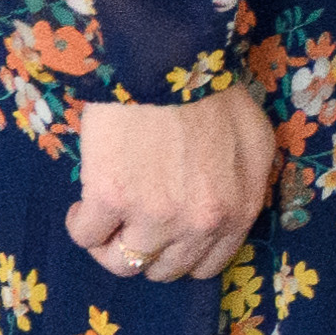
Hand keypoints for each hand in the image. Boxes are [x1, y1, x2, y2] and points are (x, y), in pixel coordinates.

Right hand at [66, 81, 273, 281]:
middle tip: (130, 223)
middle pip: (162, 270)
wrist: (168, 64)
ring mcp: (155, 216)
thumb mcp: (255, 144)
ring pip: (120, 263)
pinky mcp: (111, 200)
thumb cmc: (212, 95)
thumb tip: (226, 216)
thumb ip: (246, 188)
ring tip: (104, 216)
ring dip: (108, 244)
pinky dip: (80, 224)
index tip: (163, 236)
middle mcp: (199, 223)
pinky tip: (84, 203)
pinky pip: (85, 236)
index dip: (179, 254)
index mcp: (238, 212)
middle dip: (145, 250)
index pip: (205, 266)